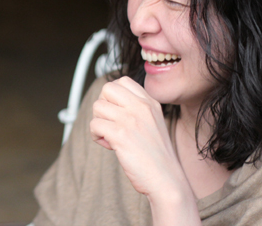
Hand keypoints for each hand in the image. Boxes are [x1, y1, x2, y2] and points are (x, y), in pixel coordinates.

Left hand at [90, 77, 185, 196]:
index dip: (113, 97)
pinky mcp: (120, 135)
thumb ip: (136, 108)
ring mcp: (131, 120)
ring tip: (110, 136)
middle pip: (107, 89)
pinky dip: (96, 136)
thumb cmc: (156, 155)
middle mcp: (141, 107)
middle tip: (110, 123)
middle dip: (102, 106)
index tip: (117, 113)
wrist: (167, 180)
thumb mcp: (152, 122)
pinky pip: (94, 124)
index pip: (122, 81)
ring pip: (97, 107)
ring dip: (98, 122)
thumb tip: (108, 102)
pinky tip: (109, 146)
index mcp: (149, 102)